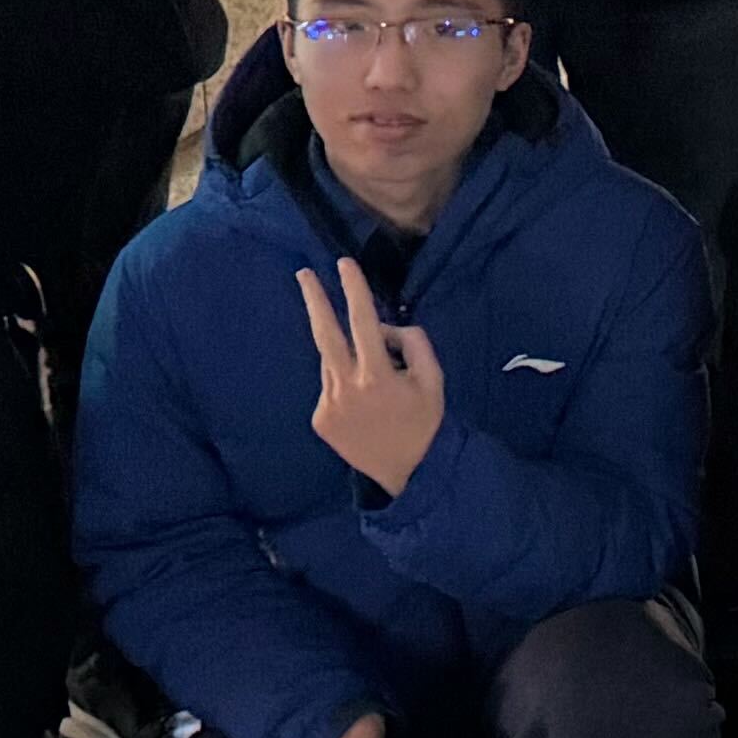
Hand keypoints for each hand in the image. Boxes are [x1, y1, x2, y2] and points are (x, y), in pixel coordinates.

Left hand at [297, 258, 445, 496]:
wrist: (408, 473)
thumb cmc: (425, 423)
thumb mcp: (433, 379)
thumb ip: (413, 344)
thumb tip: (384, 328)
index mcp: (376, 375)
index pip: (362, 321)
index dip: (353, 289)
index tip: (345, 264)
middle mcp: (346, 387)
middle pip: (325, 333)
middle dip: (314, 300)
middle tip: (303, 274)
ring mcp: (328, 404)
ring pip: (332, 362)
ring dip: (348, 356)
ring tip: (374, 379)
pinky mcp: (320, 419)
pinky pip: (331, 387)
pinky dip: (346, 385)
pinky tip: (364, 408)